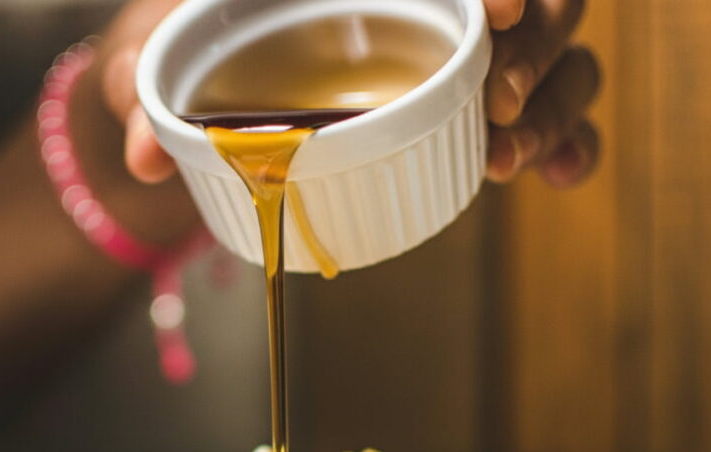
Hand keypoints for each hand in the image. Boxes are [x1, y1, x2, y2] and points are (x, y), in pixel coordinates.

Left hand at [99, 0, 599, 187]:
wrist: (199, 72)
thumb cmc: (182, 41)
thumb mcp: (152, 49)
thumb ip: (142, 86)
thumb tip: (145, 157)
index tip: (500, 6)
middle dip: (540, 42)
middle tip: (503, 96)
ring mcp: (462, 48)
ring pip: (560, 53)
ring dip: (555, 101)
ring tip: (508, 160)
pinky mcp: (476, 102)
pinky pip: (552, 112)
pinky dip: (568, 142)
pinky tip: (552, 176)